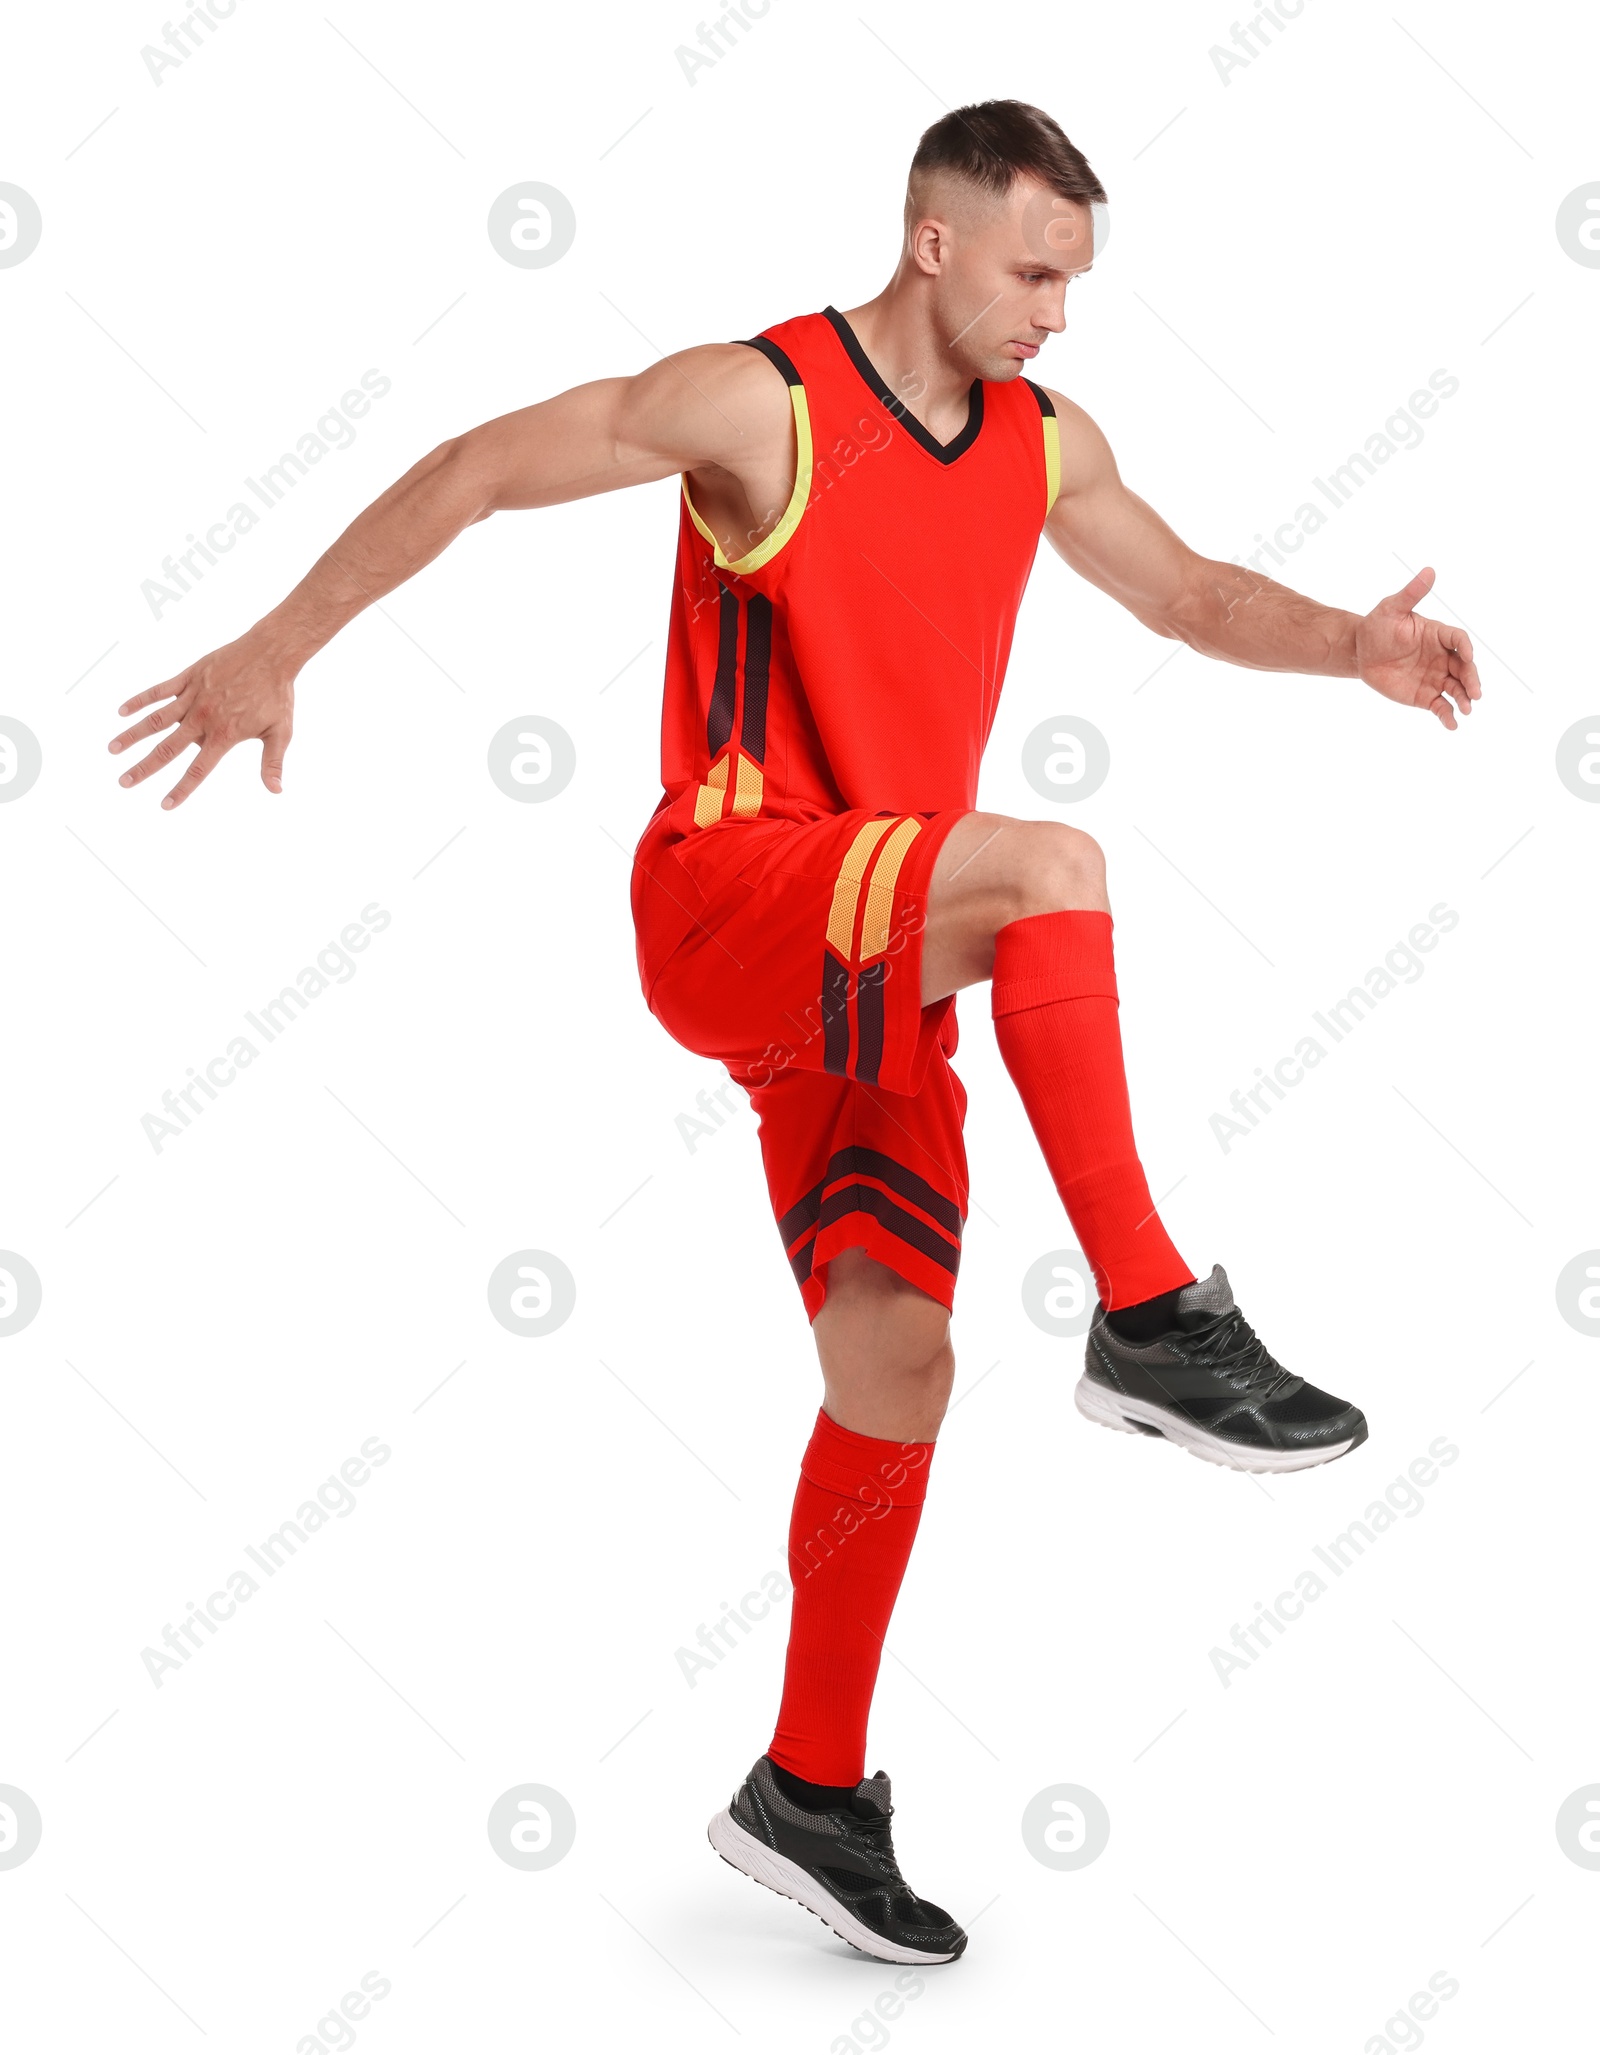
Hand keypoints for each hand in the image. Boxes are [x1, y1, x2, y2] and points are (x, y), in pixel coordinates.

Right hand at [110, 633, 295, 808]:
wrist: (270, 654)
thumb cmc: (277, 694)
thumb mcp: (281, 732)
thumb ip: (273, 763)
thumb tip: (276, 791)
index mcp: (224, 735)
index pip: (198, 770)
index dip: (181, 789)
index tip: (164, 805)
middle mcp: (202, 718)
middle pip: (167, 749)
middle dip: (144, 768)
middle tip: (123, 782)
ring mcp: (193, 696)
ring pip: (155, 720)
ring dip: (132, 735)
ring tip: (112, 749)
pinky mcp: (188, 677)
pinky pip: (159, 690)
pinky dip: (140, 700)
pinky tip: (122, 711)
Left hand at [1354, 566, 1481, 731]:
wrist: (1360, 652)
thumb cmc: (1377, 626)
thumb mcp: (1391, 608)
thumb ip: (1412, 593)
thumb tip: (1429, 570)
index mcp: (1438, 634)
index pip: (1458, 640)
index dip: (1465, 649)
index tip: (1468, 658)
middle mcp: (1442, 657)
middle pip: (1463, 668)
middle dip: (1471, 679)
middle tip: (1476, 693)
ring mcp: (1435, 676)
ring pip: (1456, 688)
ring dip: (1463, 698)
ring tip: (1467, 709)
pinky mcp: (1424, 695)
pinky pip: (1440, 706)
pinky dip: (1447, 716)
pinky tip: (1453, 725)